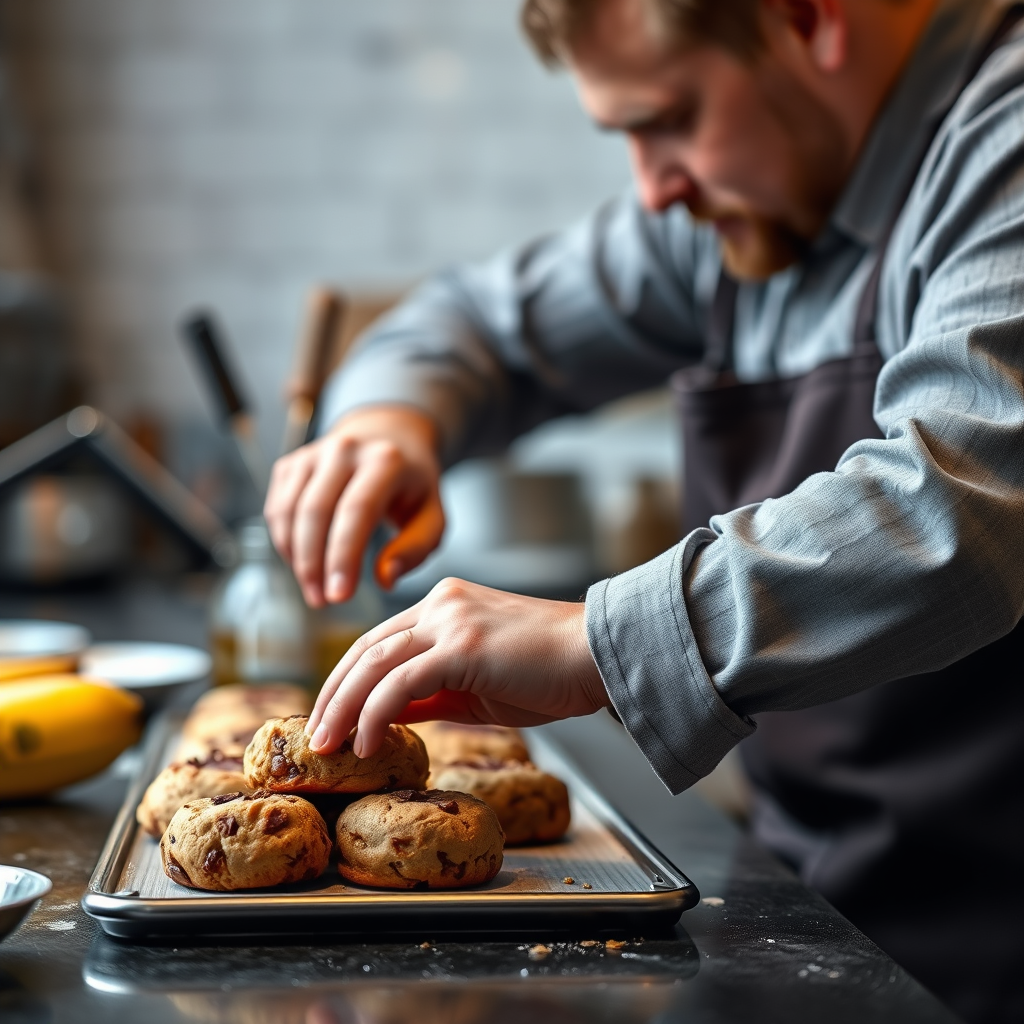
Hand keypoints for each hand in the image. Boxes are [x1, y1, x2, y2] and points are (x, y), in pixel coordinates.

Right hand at [264, 405, 443, 606]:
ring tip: (314, 590)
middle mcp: (345, 449)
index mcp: (384, 460)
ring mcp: (313, 453)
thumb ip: (415, 549)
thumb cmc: (412, 486)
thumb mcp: (432, 516)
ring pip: (289, 512)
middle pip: (315, 511)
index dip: (343, 556)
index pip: (356, 510)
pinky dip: (286, 543)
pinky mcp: (292, 463)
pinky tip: (304, 563)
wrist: (388, 438)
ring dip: (296, 558)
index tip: (339, 596)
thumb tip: (384, 579)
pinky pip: (277, 509)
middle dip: (313, 564)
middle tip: (322, 601)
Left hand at [304, 577, 610, 755]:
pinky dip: (374, 715)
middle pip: (364, 649)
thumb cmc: (548, 673)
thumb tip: (387, 717)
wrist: (597, 656)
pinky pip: (400, 684)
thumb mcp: (476, 685)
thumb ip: (431, 692)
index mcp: (444, 605)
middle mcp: (440, 603)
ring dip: (342, 709)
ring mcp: (450, 621)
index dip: (346, 681)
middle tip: (312, 738)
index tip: (329, 717)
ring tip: (326, 747)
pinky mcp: (462, 645)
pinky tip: (365, 743)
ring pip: (373, 663)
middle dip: (332, 696)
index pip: (378, 641)